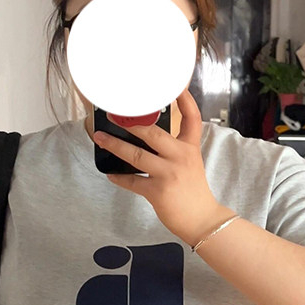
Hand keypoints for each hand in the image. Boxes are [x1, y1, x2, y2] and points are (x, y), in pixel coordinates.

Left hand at [92, 87, 231, 246]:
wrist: (203, 220)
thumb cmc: (194, 192)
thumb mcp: (190, 164)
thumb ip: (174, 150)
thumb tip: (145, 137)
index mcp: (190, 148)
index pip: (191, 118)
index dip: (183, 99)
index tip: (174, 84)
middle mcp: (180, 157)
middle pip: (153, 133)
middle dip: (130, 122)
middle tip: (113, 114)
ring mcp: (169, 174)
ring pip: (137, 155)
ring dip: (115, 145)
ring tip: (100, 137)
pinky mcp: (158, 192)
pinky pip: (133, 181)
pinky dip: (119, 178)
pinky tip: (110, 173)